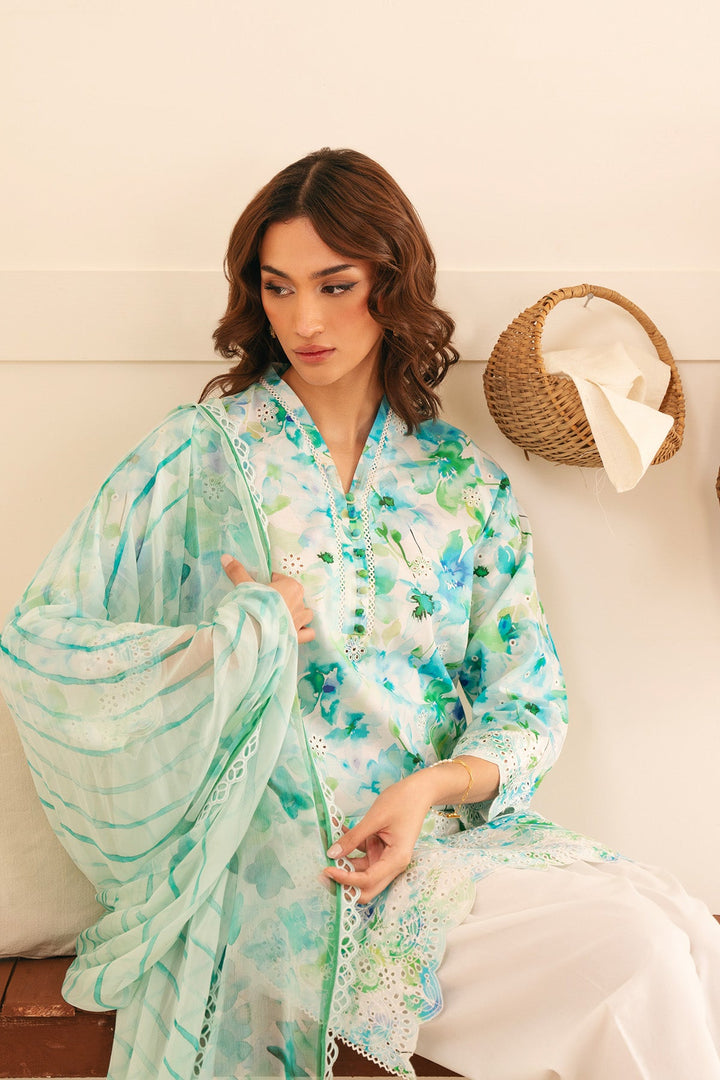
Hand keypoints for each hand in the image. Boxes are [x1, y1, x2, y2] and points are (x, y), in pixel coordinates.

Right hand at [221, 555, 314, 643]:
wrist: (251, 634)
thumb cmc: (250, 606)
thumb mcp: (243, 586)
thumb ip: (237, 571)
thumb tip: (226, 557)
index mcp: (291, 586)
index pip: (281, 579)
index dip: (270, 584)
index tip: (260, 590)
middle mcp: (300, 602)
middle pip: (294, 596)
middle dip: (283, 599)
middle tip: (267, 605)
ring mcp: (300, 620)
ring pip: (305, 614)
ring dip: (297, 614)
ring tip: (282, 618)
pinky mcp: (298, 637)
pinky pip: (308, 633)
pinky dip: (303, 632)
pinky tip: (293, 632)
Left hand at [322, 772, 437, 903]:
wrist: (418, 791)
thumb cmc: (402, 802)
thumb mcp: (374, 818)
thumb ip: (353, 837)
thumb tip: (332, 854)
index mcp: (396, 859)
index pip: (367, 880)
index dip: (346, 879)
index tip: (327, 870)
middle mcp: (392, 864)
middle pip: (366, 887)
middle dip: (346, 885)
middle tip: (324, 874)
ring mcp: (385, 858)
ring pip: (361, 873)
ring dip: (344, 865)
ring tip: (327, 847)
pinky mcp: (380, 849)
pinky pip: (361, 856)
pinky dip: (349, 849)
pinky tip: (339, 832)